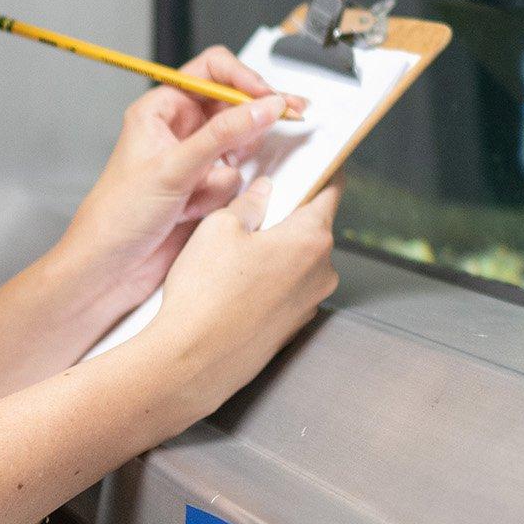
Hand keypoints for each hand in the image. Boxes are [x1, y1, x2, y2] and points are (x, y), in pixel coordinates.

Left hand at [55, 49, 287, 320]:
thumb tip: (265, 106)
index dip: (245, 79)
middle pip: (234, 106)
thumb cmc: (117, 216)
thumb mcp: (173, 168)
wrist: (109, 270)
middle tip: (291, 116)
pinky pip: (235, 180)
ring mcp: (195, 159)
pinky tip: (193, 210)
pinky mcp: (205, 188)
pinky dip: (221, 195)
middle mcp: (180, 130)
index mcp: (161, 109)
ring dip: (225, 171)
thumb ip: (224, 134)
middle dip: (250, 122)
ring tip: (199, 192)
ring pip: (239, 147)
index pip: (213, 71)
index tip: (270, 97)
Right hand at [131, 177, 338, 426]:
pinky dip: (268, 282)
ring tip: (232, 256)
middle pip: (313, 227)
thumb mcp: (219, 228)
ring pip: (298, 261)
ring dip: (275, 252)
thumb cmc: (205, 295)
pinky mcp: (291, 327)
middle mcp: (321, 272)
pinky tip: (234, 286)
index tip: (320, 162)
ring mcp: (308, 304)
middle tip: (252, 211)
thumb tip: (263, 192)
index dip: (324, 171)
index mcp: (311, 239)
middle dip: (287, 216)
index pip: (332, 190)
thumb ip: (249, 203)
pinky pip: (286, 290)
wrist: (191, 362)